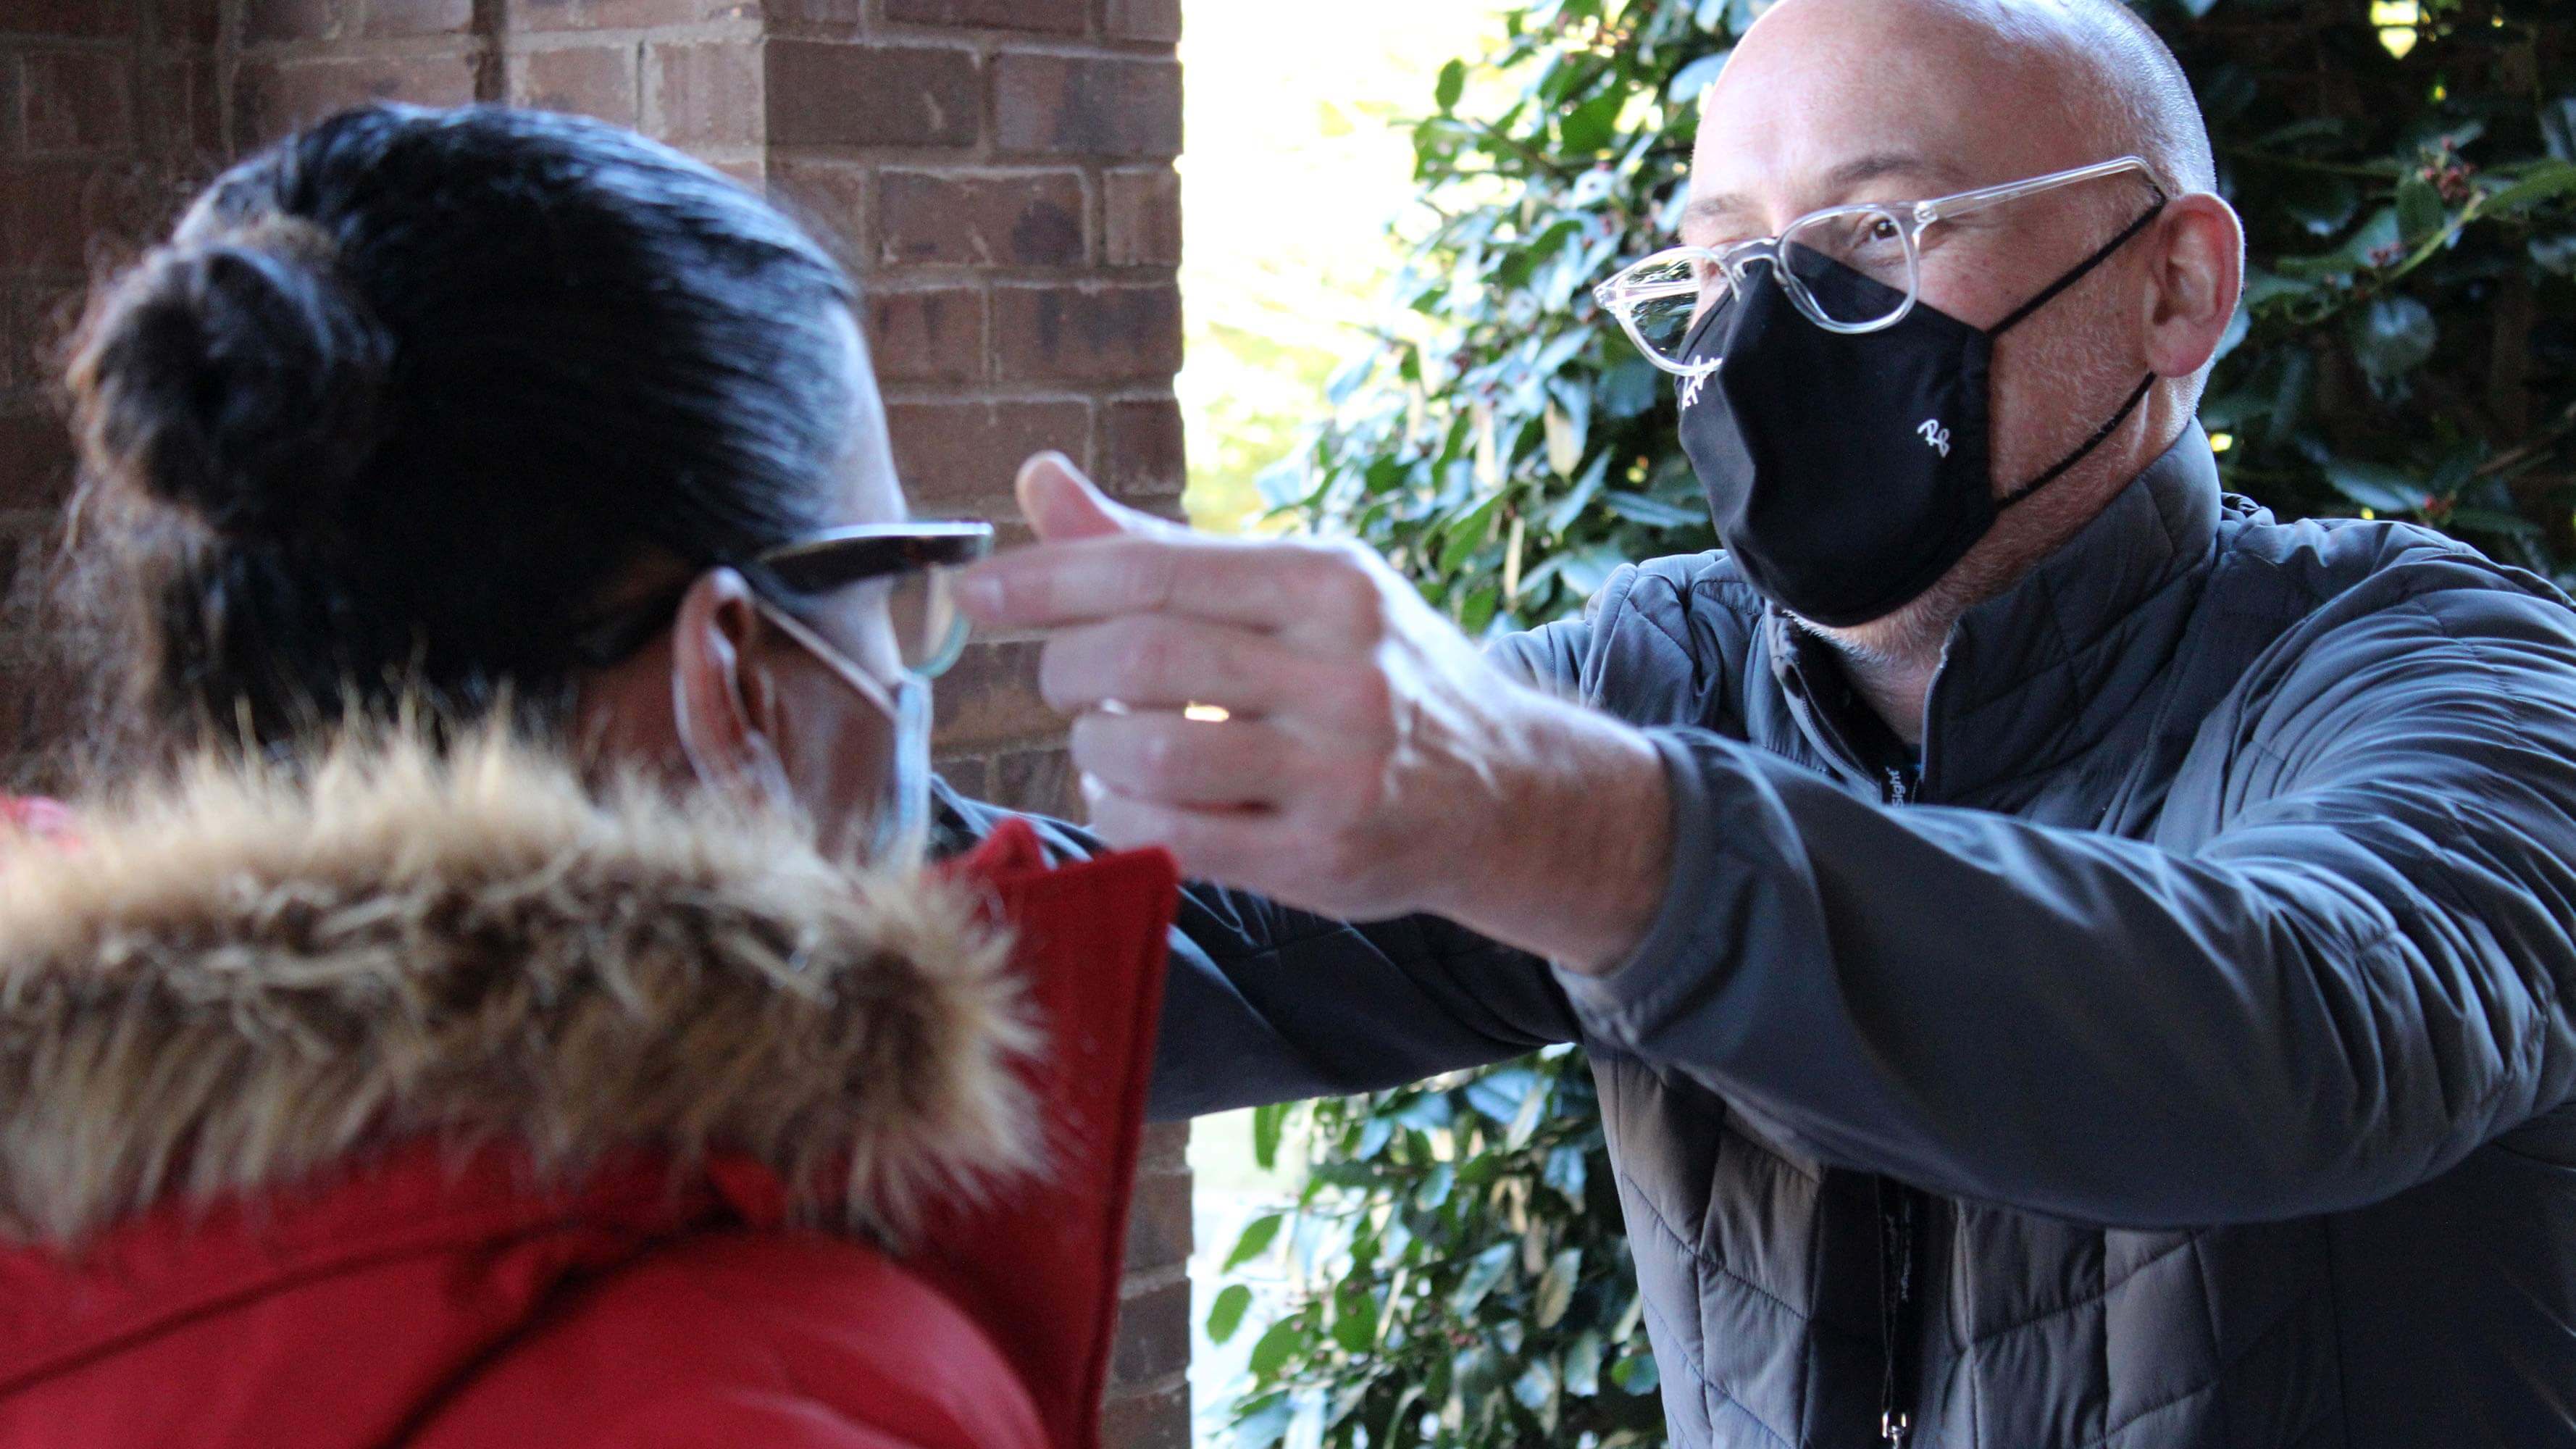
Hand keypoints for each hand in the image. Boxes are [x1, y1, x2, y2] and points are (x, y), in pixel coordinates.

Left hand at [954, 454, 1672, 969]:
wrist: (1506, 794)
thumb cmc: (1372, 679)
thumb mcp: (1293, 593)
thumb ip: (1159, 551)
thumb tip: (1037, 480)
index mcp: (1329, 582)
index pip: (1155, 570)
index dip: (1048, 581)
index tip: (976, 595)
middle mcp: (1342, 670)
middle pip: (1142, 657)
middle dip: (1067, 670)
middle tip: (1064, 682)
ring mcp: (1338, 770)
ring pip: (1150, 752)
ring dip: (1093, 749)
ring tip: (1107, 741)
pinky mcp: (1323, 857)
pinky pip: (1174, 837)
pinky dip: (1122, 815)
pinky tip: (1132, 798)